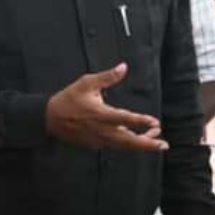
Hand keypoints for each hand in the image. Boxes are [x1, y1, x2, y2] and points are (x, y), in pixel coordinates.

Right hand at [45, 64, 165, 151]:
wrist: (50, 118)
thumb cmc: (69, 99)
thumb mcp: (87, 83)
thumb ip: (107, 77)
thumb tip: (123, 67)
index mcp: (101, 114)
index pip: (125, 119)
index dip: (141, 121)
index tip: (155, 122)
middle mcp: (102, 130)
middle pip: (129, 141)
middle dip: (148, 143)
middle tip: (163, 144)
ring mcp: (99, 140)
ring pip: (124, 146)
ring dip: (141, 144)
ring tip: (156, 140)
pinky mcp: (96, 144)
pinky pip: (116, 147)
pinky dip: (129, 145)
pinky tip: (138, 140)